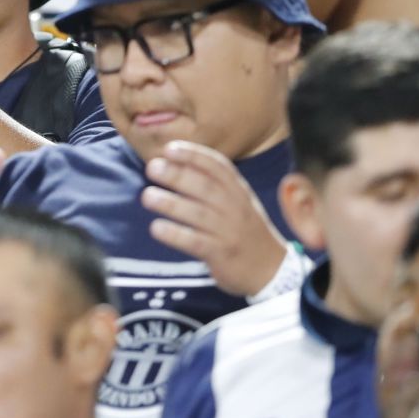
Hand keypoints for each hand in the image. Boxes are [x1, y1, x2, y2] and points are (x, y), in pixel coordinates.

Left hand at [142, 140, 287, 296]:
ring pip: (197, 214)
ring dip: (170, 204)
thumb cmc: (244, 228)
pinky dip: (175, 234)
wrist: (270, 268)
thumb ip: (212, 183)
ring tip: (147, 196)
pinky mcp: (221, 254)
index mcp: (238, 190)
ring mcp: (228, 231)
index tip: (169, 149)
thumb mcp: (237, 200)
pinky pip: (195, 242)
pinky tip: (156, 228)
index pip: (217, 166)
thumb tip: (172, 162)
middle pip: (205, 187)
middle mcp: (235, 207)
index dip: (193, 155)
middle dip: (177, 175)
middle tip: (152, 167)